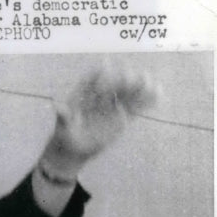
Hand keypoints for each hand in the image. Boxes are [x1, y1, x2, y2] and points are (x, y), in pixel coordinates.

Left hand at [43, 63, 158, 174]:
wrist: (74, 149)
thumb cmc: (65, 135)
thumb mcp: (62, 127)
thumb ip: (63, 116)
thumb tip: (56, 105)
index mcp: (84, 93)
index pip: (93, 78)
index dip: (101, 72)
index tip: (107, 67)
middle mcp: (100, 95)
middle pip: (114, 82)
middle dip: (125, 78)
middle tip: (134, 78)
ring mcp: (113, 104)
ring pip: (128, 91)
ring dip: (140, 86)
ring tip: (152, 84)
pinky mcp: (123, 115)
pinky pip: (136, 105)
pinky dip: (147, 100)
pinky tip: (159, 95)